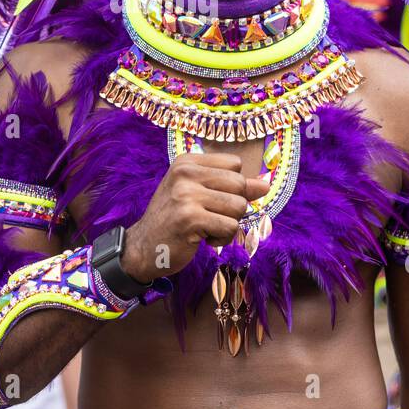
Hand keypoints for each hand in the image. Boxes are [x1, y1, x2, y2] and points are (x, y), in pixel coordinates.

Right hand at [121, 152, 270, 283]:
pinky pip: (230, 227)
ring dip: (228, 224)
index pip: (235, 164)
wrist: (143, 247)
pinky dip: (222, 238)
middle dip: (233, 207)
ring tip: (205, 228)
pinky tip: (202, 239)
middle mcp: (185, 174)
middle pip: (240, 185)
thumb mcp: (199, 194)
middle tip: (209, 217)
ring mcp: (186, 195)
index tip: (211, 199)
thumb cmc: (174, 219)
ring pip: (239, 207)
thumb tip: (265, 184)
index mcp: (187, 162)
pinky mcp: (190, 219)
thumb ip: (231, 186)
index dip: (232, 186)